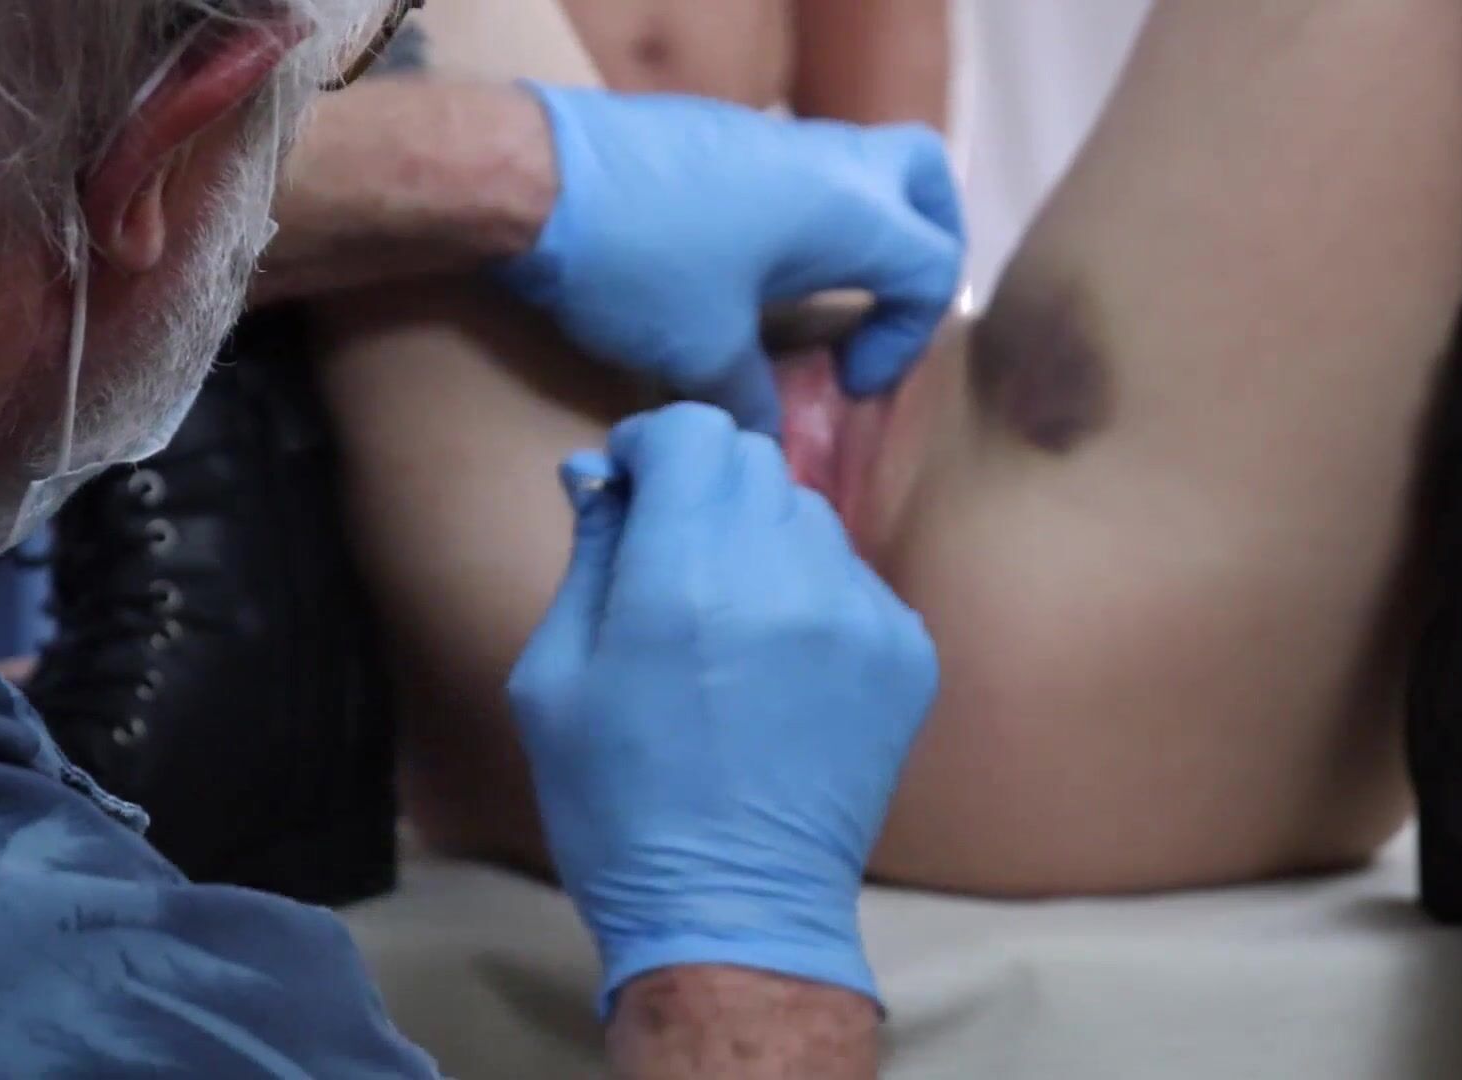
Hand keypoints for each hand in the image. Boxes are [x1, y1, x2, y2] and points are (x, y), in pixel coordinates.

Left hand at [497, 84, 964, 433]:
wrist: (538, 177)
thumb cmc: (640, 264)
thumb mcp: (702, 352)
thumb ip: (751, 400)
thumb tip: (764, 434)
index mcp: (850, 212)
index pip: (933, 270)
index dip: (906, 340)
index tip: (850, 381)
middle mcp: (830, 162)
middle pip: (925, 180)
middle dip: (927, 240)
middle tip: (890, 300)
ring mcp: (778, 139)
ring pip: (860, 167)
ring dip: (860, 228)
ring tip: (821, 292)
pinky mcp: (727, 137)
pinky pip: (800, 169)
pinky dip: (805, 214)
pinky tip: (754, 267)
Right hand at [507, 404, 938, 1011]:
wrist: (734, 910)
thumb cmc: (617, 802)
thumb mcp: (553, 680)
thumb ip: (588, 554)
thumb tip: (604, 472)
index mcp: (684, 576)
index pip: (694, 432)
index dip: (650, 447)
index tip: (630, 490)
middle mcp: (785, 576)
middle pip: (753, 462)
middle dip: (703, 489)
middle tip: (672, 560)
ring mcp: (861, 614)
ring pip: (808, 518)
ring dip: (760, 540)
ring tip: (729, 623)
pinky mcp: (907, 652)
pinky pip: (852, 579)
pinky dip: (811, 597)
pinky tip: (780, 667)